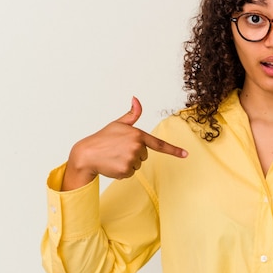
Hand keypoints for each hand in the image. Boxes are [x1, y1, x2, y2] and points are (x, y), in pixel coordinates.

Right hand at [62, 97, 187, 189]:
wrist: (86, 154)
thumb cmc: (103, 138)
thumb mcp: (118, 124)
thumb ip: (132, 114)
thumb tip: (136, 99)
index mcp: (137, 134)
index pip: (159, 144)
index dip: (174, 150)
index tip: (186, 155)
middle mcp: (137, 147)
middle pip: (144, 155)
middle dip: (134, 154)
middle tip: (118, 150)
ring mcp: (131, 159)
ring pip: (138, 165)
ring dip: (128, 163)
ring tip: (114, 157)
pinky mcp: (126, 170)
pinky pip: (130, 173)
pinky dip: (122, 171)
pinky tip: (112, 164)